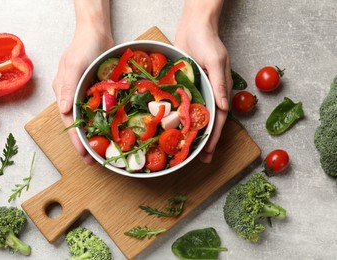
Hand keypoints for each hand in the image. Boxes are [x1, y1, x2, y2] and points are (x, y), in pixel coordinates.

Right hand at [52, 25, 112, 163]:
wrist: (97, 32)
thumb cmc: (83, 46)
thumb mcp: (73, 66)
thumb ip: (67, 88)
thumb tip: (63, 110)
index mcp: (64, 93)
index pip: (69, 122)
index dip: (76, 140)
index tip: (83, 156)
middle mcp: (74, 96)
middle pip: (79, 124)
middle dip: (86, 143)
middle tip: (94, 161)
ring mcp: (86, 93)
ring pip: (91, 119)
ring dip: (96, 134)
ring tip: (104, 150)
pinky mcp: (98, 90)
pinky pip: (102, 109)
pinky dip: (106, 120)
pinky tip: (114, 129)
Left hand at [175, 17, 232, 162]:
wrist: (194, 25)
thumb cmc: (208, 41)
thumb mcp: (216, 61)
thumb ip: (220, 83)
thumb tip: (224, 107)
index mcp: (220, 90)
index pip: (218, 119)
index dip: (214, 137)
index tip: (208, 153)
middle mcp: (209, 93)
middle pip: (207, 121)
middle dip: (204, 141)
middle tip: (197, 159)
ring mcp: (197, 90)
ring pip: (194, 116)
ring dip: (191, 132)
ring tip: (184, 148)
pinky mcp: (185, 85)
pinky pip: (182, 104)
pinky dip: (180, 116)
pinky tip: (172, 126)